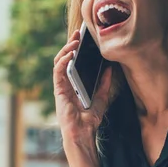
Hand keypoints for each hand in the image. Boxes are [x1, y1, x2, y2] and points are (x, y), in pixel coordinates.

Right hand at [53, 30, 111, 145]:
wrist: (83, 133)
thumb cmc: (90, 119)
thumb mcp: (102, 97)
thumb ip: (104, 83)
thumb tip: (110, 68)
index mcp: (74, 83)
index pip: (73, 62)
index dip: (77, 49)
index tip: (84, 37)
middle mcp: (66, 83)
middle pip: (65, 58)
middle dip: (71, 44)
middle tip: (79, 33)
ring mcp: (61, 86)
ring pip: (59, 62)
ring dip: (66, 49)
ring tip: (75, 41)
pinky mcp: (58, 90)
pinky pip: (58, 72)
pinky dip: (63, 61)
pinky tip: (70, 54)